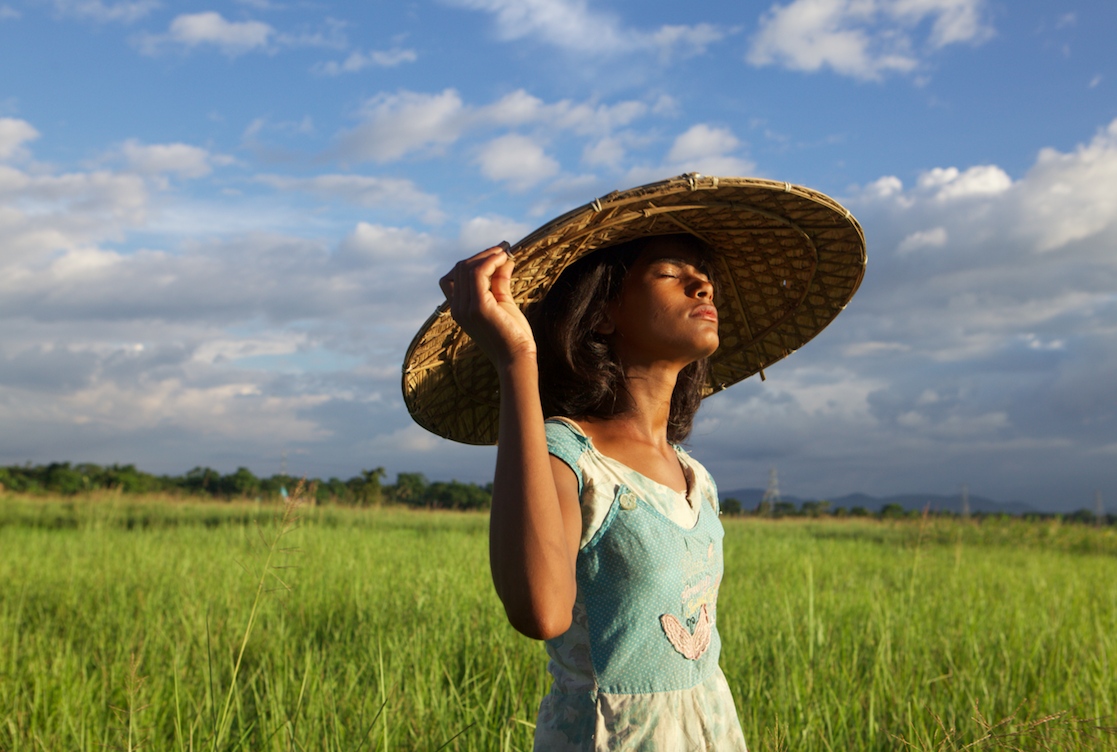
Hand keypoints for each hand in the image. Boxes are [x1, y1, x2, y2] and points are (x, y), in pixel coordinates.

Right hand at [439, 244, 536, 365]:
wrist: (517, 358)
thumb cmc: (512, 334)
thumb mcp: (504, 302)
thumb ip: (500, 281)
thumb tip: (505, 259)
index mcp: (459, 309)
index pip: (452, 277)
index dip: (471, 262)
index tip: (494, 255)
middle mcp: (457, 308)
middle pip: (459, 268)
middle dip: (481, 255)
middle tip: (503, 249)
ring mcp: (466, 308)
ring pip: (467, 267)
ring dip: (487, 255)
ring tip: (505, 251)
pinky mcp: (478, 307)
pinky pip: (478, 273)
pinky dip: (491, 261)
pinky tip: (504, 258)